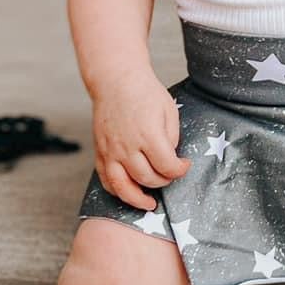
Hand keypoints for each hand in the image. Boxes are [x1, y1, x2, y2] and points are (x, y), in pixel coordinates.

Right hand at [92, 70, 191, 210]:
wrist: (116, 80)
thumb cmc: (145, 93)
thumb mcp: (169, 111)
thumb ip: (171, 139)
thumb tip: (170, 160)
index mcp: (149, 134)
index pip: (167, 166)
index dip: (180, 170)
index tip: (184, 166)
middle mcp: (127, 146)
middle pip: (148, 178)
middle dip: (164, 181)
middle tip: (170, 176)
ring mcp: (111, 150)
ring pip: (123, 186)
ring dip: (138, 199)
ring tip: (149, 204)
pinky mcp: (100, 151)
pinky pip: (106, 179)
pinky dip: (117, 190)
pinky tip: (128, 192)